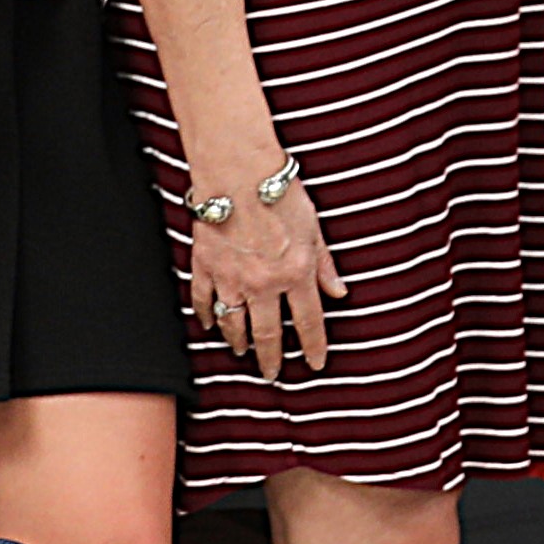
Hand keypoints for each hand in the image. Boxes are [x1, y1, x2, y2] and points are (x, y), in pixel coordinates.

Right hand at [187, 169, 338, 378]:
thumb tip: (339, 291)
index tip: (316, 364)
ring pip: (233, 323)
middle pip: (267, 334)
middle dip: (272, 359)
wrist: (238, 169)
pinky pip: (204, 299)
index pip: (308, 322)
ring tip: (241, 353)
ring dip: (238, 342)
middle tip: (273, 374)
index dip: (314, 347)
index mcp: (295, 273)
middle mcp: (263, 283)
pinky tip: (211, 324)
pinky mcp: (205, 264)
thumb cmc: (278, 191)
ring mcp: (230, 277)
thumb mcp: (314, 227)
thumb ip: (324, 264)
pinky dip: (207, 315)